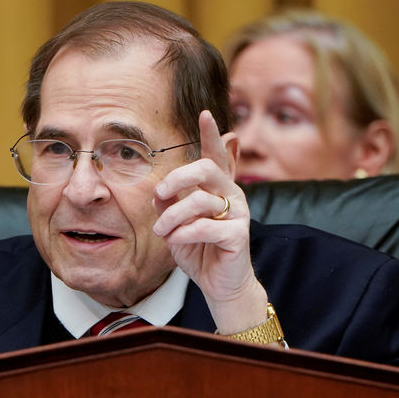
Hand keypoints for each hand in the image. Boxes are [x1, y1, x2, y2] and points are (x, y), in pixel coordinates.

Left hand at [152, 110, 269, 332]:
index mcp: (217, 188)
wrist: (218, 284)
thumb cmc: (198, 250)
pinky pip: (205, 227)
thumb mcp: (176, 224)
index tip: (204, 113)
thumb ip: (170, 204)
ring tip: (162, 231)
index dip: (210, 134)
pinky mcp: (239, 234)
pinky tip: (177, 241)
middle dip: (177, 179)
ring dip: (172, 217)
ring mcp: (238, 213)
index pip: (216, 155)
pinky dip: (184, 234)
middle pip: (206, 169)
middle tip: (160, 195)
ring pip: (199, 200)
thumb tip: (159, 192)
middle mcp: (231, 194)